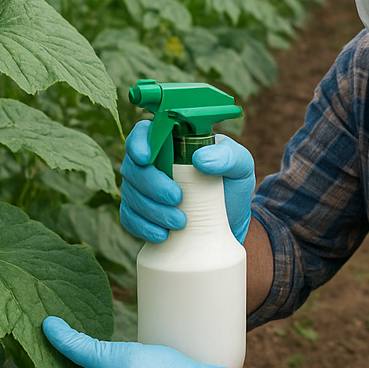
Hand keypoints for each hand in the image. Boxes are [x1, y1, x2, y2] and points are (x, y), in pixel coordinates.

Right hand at [119, 120, 255, 242]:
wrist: (230, 223)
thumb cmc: (231, 186)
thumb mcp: (240, 166)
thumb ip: (226, 156)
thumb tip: (199, 159)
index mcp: (172, 142)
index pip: (143, 133)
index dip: (138, 143)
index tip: (146, 159)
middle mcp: (152, 162)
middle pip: (133, 166)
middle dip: (151, 184)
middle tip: (177, 198)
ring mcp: (142, 188)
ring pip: (129, 194)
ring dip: (151, 209)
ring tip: (180, 222)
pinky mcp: (140, 213)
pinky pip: (129, 218)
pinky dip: (143, 227)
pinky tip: (162, 234)